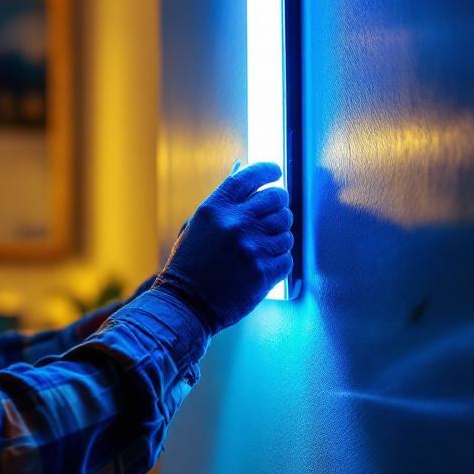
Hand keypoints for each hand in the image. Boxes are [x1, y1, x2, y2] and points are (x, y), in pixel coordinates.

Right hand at [153, 162, 293, 334]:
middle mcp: (235, 223)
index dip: (267, 170)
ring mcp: (252, 248)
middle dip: (278, 206)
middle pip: (277, 199)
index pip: (250, 176)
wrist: (186, 304)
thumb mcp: (198, 225)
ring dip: (277, 238)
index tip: (275, 172)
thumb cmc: (190, 264)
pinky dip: (278, 262)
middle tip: (272, 215)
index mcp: (216, 208)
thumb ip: (223, 201)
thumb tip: (243, 170)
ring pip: (286, 231)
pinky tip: (261, 266)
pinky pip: (287, 258)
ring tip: (260, 249)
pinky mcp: (264, 272)